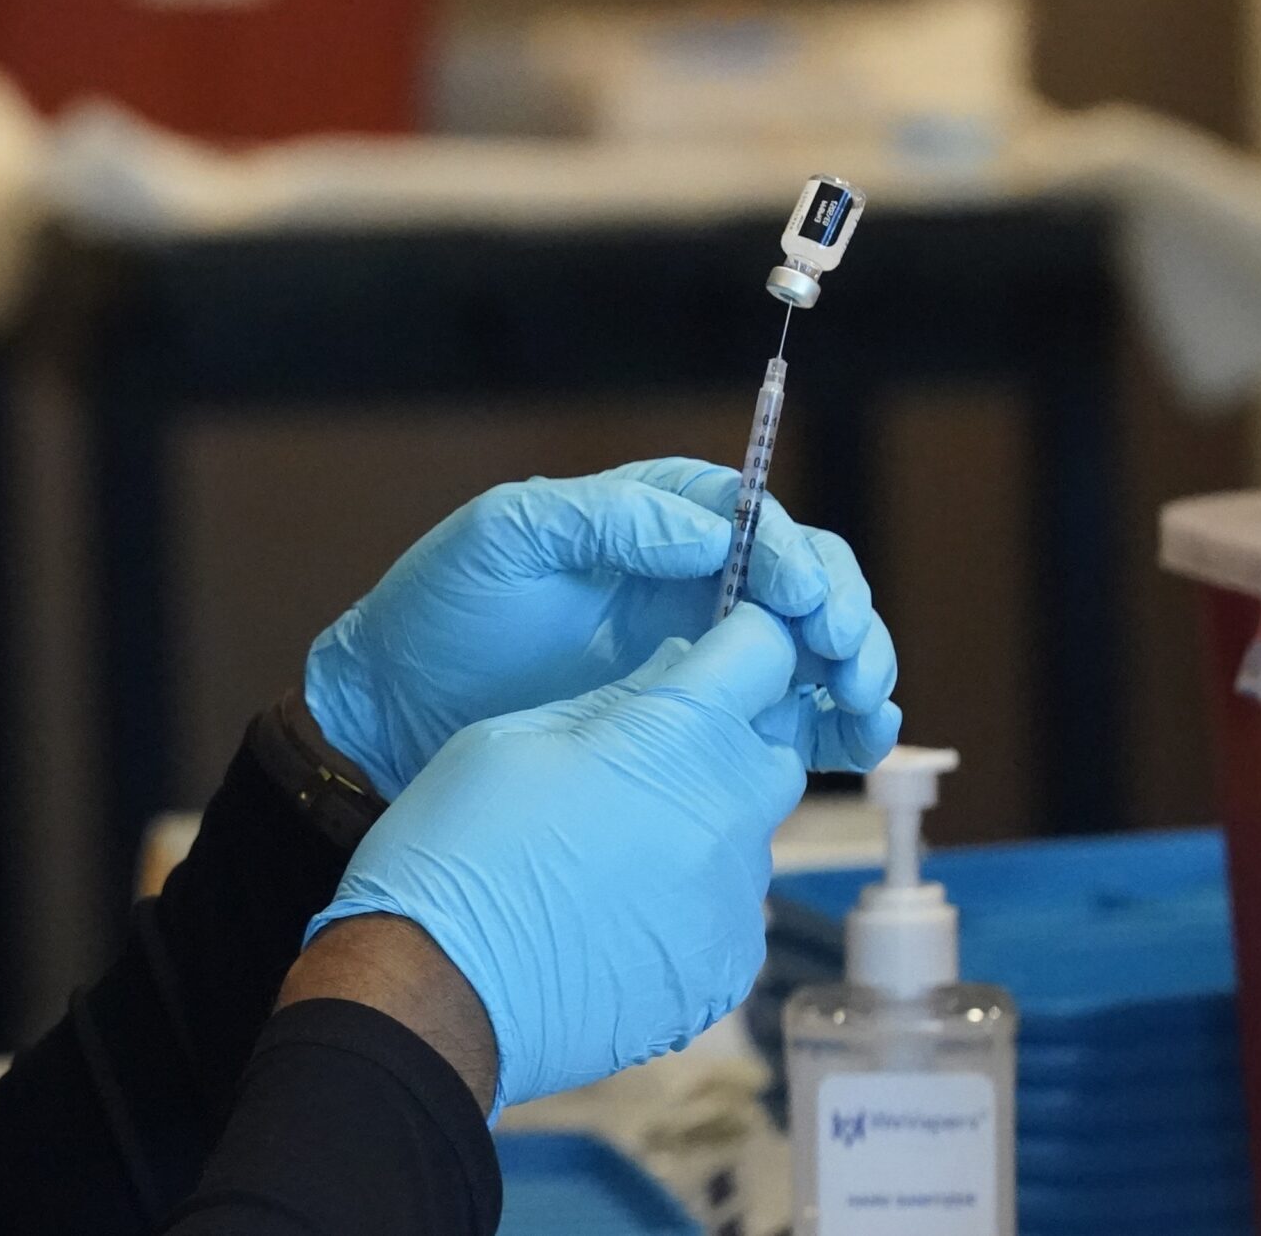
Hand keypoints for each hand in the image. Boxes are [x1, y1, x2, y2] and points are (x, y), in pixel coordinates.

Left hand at [302, 457, 897, 795]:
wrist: (397, 704)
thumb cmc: (441, 607)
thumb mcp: (506, 538)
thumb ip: (605, 520)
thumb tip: (712, 533)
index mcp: (653, 518)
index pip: (753, 517)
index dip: (790, 554)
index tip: (801, 598)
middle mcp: (693, 578)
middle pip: (804, 577)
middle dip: (841, 609)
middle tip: (841, 654)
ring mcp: (702, 649)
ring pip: (813, 645)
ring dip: (857, 665)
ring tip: (862, 702)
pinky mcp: (700, 716)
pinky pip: (789, 716)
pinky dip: (835, 726)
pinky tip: (857, 743)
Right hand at [307, 605, 811, 1113]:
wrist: (433, 996)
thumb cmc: (453, 853)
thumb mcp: (510, 740)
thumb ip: (609, 702)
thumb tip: (670, 672)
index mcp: (675, 740)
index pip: (764, 655)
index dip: (739, 642)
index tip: (711, 653)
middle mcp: (727, 818)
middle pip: (772, 750)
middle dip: (725, 740)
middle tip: (644, 758)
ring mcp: (731, 905)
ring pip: (745, 835)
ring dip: (700, 825)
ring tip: (609, 851)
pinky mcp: (723, 972)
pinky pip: (725, 910)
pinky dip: (685, 900)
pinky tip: (612, 912)